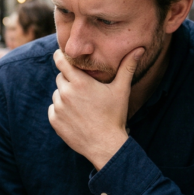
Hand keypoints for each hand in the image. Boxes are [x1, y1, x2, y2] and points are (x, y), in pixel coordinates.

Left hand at [49, 47, 143, 169]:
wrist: (106, 145)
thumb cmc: (115, 116)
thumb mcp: (121, 90)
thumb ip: (127, 67)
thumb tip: (139, 48)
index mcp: (80, 82)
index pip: (60, 61)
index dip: (61, 57)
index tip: (64, 56)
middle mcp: (65, 93)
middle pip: (60, 77)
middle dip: (69, 80)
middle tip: (84, 89)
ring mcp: (58, 108)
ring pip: (57, 94)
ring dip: (65, 96)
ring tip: (82, 105)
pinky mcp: (54, 121)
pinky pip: (53, 109)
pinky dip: (62, 110)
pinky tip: (76, 116)